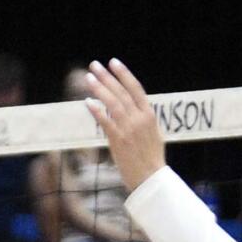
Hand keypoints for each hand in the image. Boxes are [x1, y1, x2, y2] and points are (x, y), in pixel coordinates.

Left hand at [81, 59, 164, 192]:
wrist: (151, 179)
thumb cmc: (151, 159)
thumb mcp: (153, 134)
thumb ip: (143, 119)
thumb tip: (134, 108)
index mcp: (149, 115)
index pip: (136, 88)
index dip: (124, 74)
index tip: (114, 62)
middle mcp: (139, 119)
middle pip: (121, 92)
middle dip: (107, 77)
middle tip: (94, 65)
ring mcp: (129, 129)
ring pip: (113, 103)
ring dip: (99, 89)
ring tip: (89, 78)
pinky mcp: (119, 141)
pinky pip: (106, 122)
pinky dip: (97, 111)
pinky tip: (88, 102)